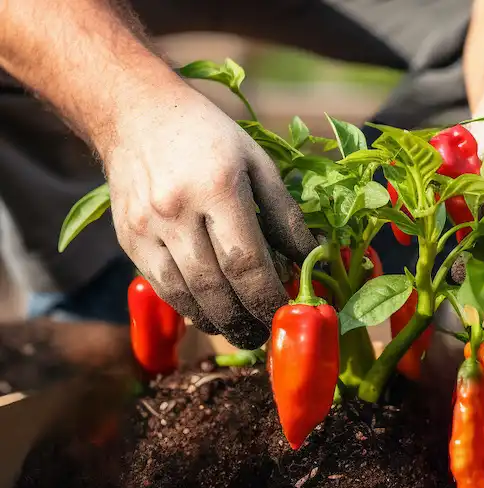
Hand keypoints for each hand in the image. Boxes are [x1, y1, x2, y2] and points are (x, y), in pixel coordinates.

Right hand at [102, 86, 316, 348]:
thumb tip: (313, 259)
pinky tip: (211, 313)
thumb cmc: (209, 137)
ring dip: (218, 321)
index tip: (285, 313)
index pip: (246, 262)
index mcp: (217, 187)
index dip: (267, 297)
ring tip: (242, 331)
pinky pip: (162, 286)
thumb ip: (285, 214)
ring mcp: (146, 226)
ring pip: (186, 294)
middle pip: (215, 286)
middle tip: (265, 335)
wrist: (135, 113)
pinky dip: (189, 307)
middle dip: (245, 319)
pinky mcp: (127, 238)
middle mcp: (176, 210)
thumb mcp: (258, 162)